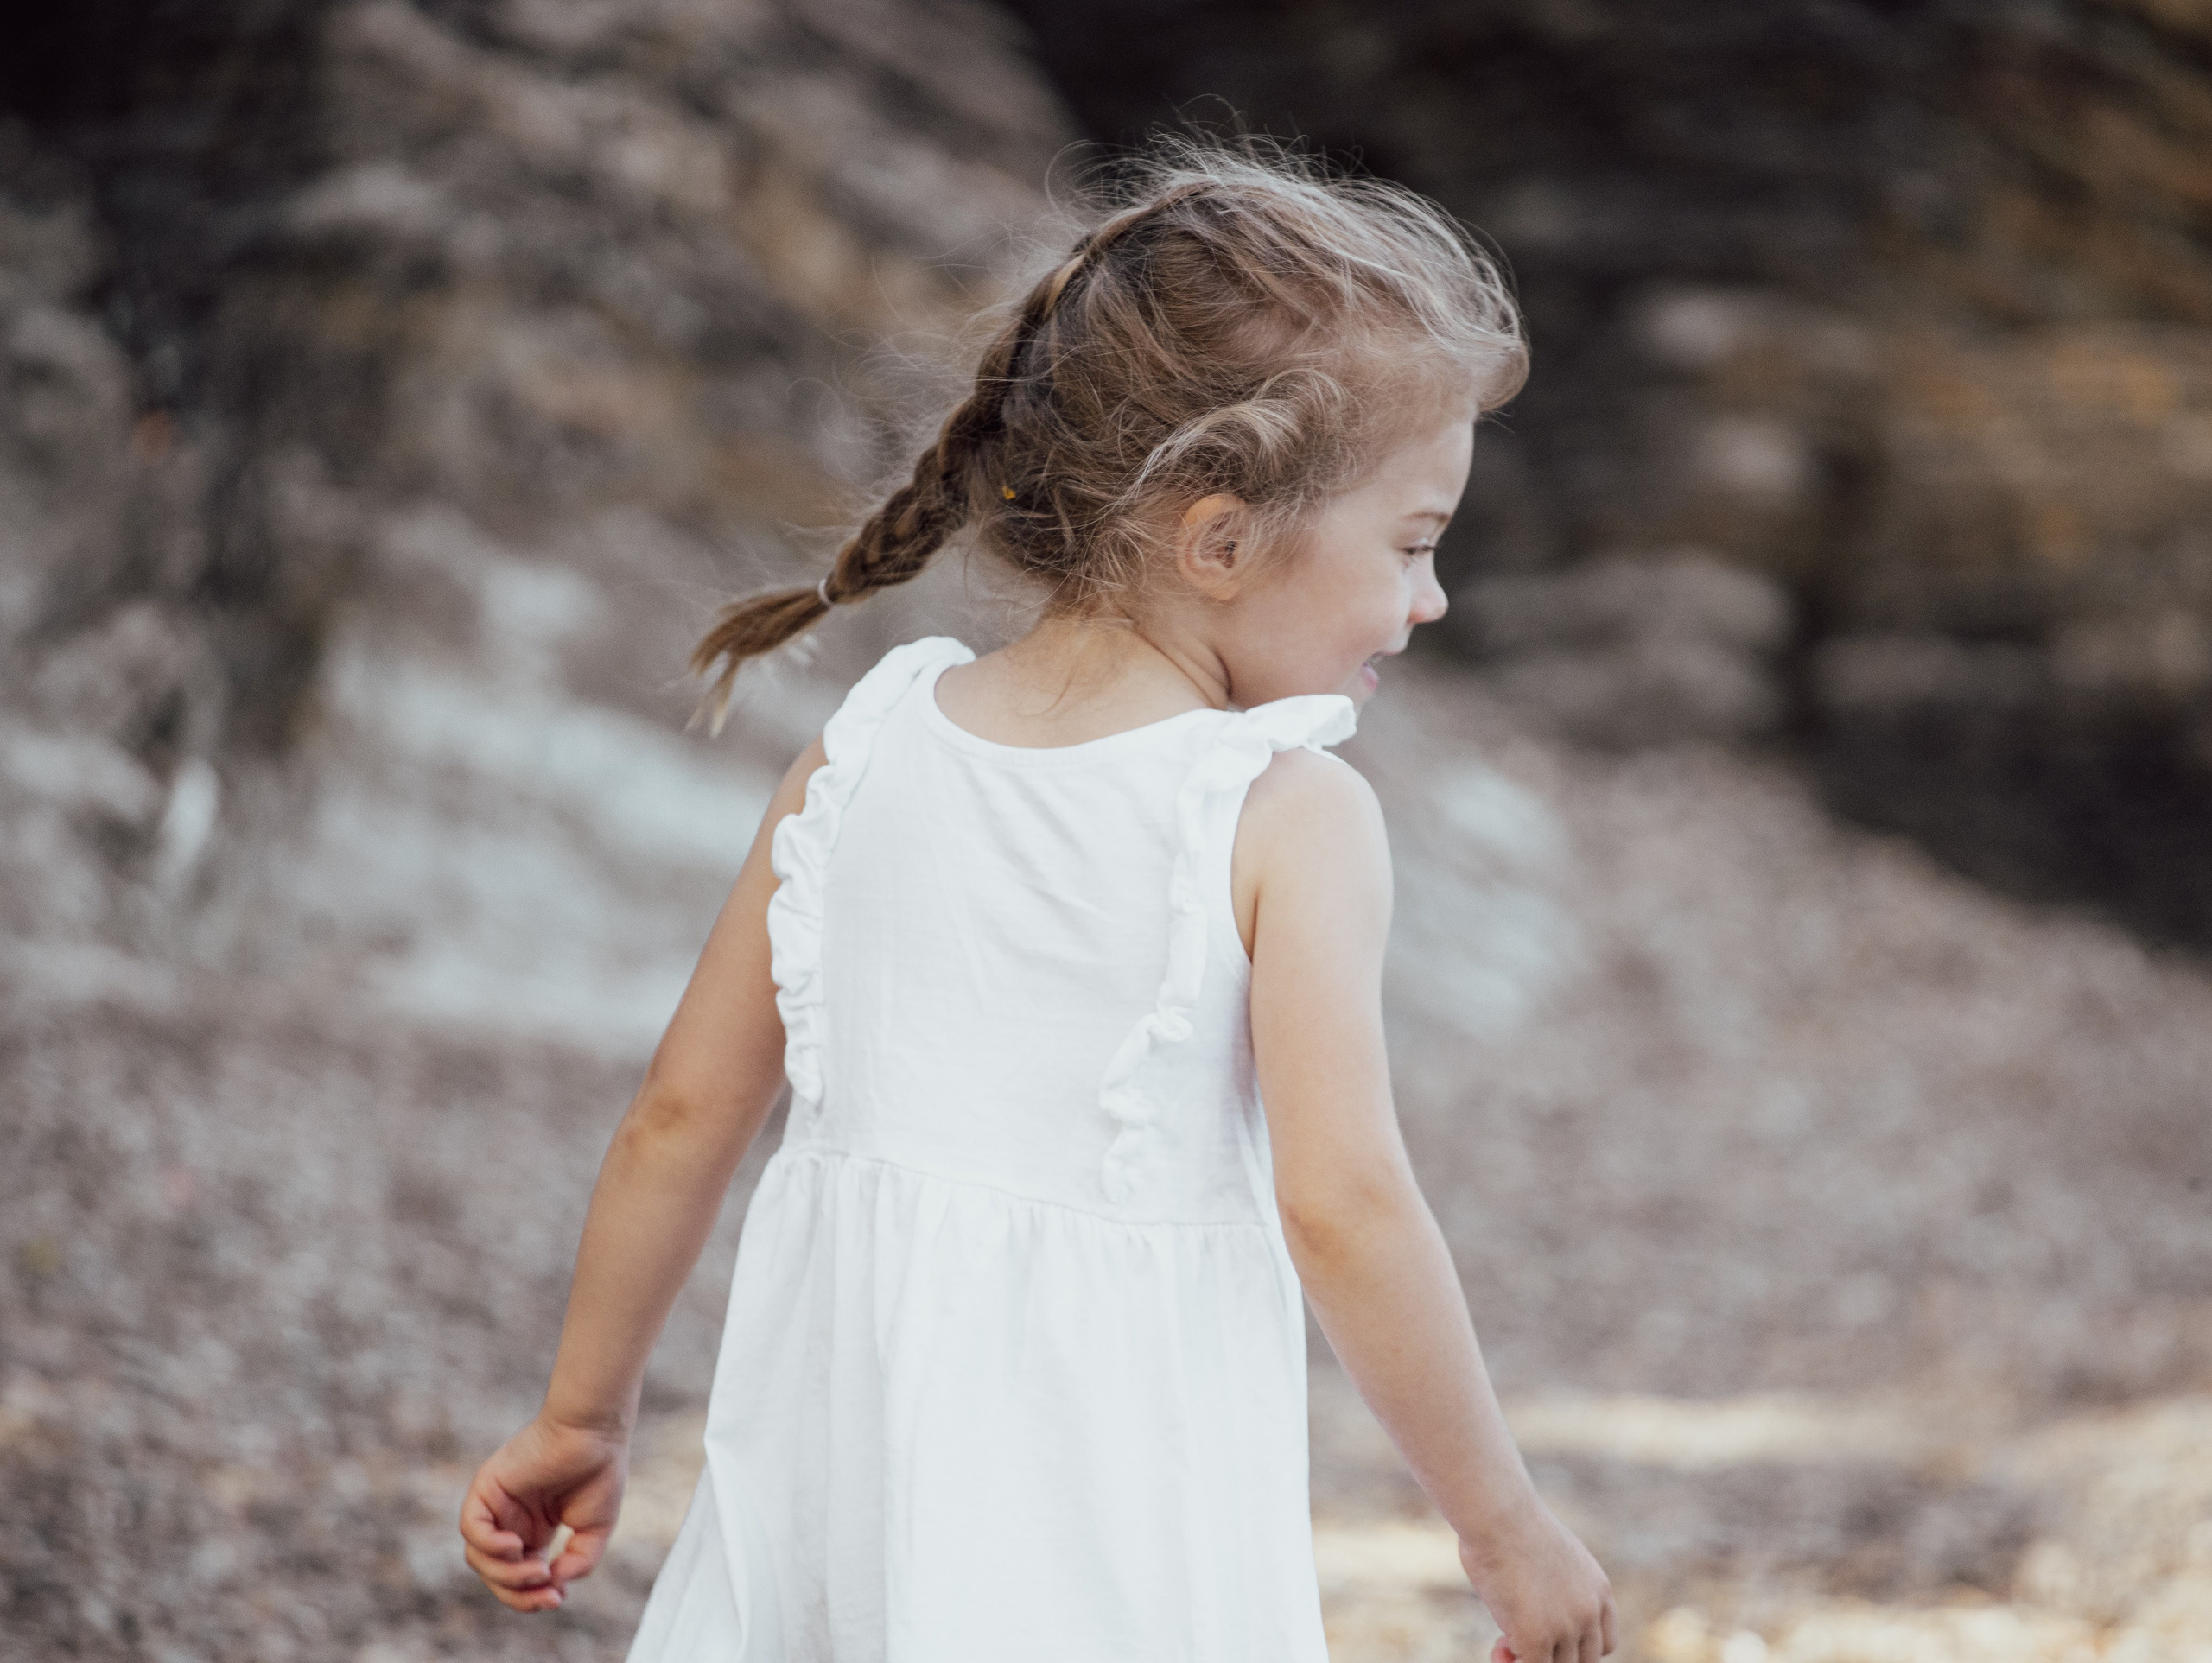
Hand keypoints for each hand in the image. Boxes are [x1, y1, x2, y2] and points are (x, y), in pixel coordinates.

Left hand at [458, 1414, 628, 1611]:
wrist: (595, 1431)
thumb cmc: (600, 1471)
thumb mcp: (594, 1530)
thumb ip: (578, 1563)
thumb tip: (553, 1584)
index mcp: (533, 1531)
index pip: (518, 1577)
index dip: (532, 1597)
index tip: (558, 1600)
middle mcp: (510, 1521)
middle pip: (496, 1574)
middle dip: (518, 1594)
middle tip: (548, 1596)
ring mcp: (496, 1505)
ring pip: (480, 1559)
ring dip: (506, 1575)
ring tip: (538, 1570)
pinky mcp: (485, 1488)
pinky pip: (471, 1529)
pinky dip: (488, 1546)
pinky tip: (516, 1546)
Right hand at [1460, 1494, 1614, 1662]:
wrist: (1498, 1515)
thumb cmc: (1510, 1525)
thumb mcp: (1547, 1557)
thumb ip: (1554, 1587)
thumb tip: (1532, 1612)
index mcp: (1597, 1590)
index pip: (1604, 1642)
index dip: (1577, 1648)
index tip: (1551, 1640)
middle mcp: (1589, 1612)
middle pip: (1583, 1660)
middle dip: (1551, 1656)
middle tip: (1516, 1639)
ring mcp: (1566, 1627)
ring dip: (1528, 1660)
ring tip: (1502, 1646)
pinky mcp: (1537, 1638)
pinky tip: (1497, 1649)